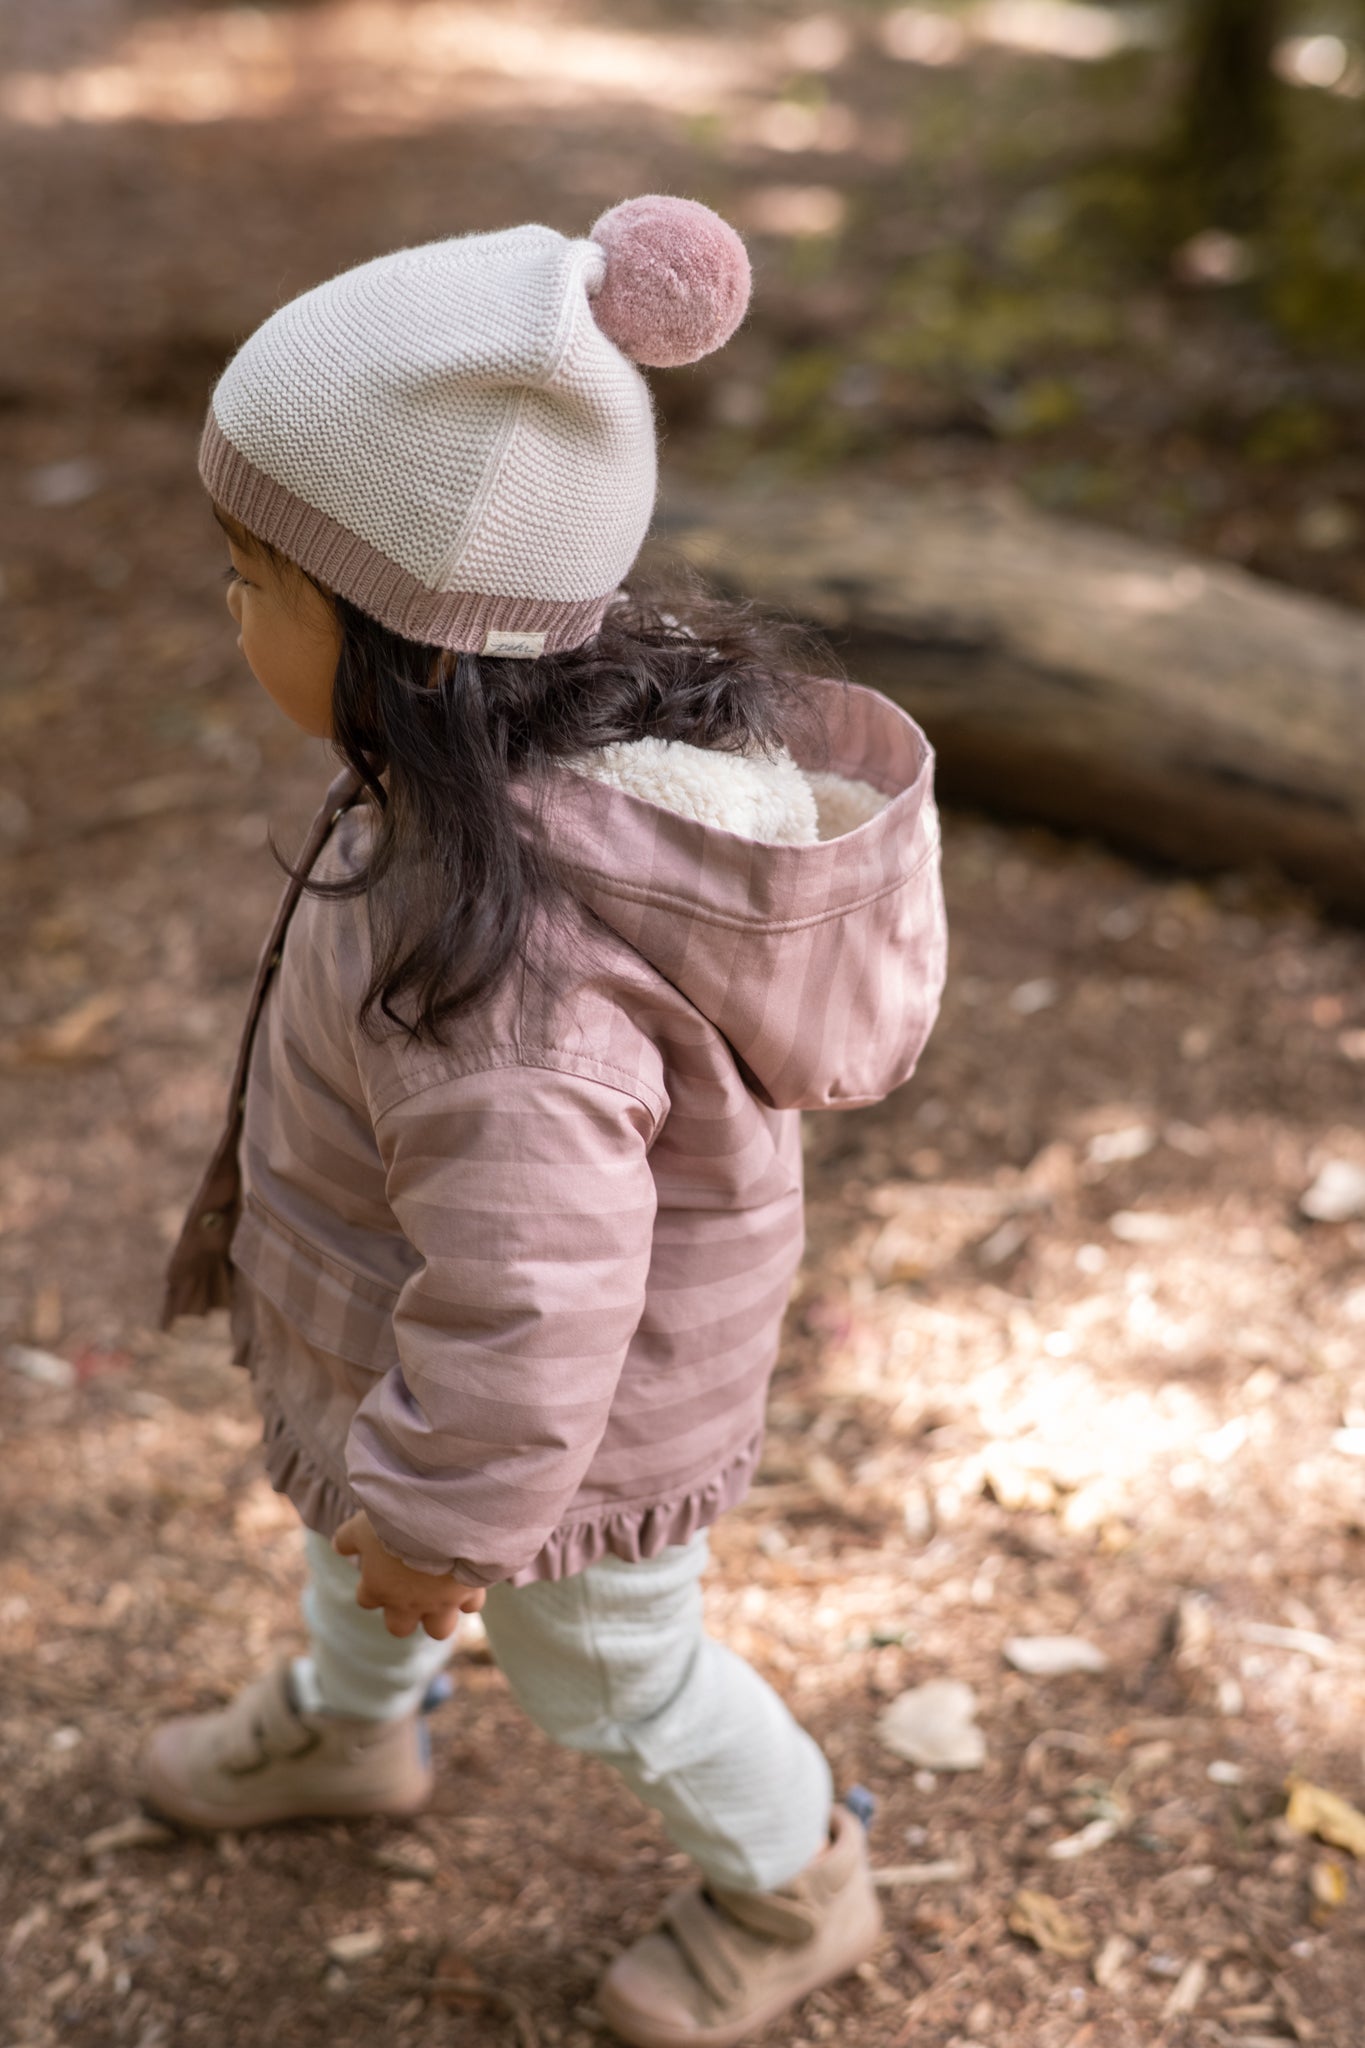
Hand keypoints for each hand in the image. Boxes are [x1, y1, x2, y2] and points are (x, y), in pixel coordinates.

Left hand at [332, 1510, 486, 1638]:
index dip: (371, 1586)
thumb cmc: (396, 1523)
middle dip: (403, 1614)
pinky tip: (467, 1578)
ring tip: (441, 1593)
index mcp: (379, 1588)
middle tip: (409, 1588)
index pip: (366, 1600)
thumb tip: (338, 1547)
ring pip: (439, 1629)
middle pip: (399, 1628)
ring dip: (438, 1615)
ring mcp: (440, 1602)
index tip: (377, 1569)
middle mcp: (408, 1603)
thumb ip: (347, 1539)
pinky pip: (471, 1605)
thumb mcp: (362, 1525)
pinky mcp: (468, 1592)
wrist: (442, 1521)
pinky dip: (469, 1595)